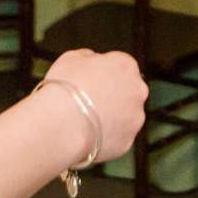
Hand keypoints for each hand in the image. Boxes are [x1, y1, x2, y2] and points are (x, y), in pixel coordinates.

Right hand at [41, 49, 147, 163]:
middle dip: (111, 95)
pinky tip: (88, 135)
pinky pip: (117, 137)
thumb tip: (91, 59)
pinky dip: (106, 137)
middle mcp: (137, 90)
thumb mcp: (71, 58)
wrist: (60, 125)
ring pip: (125, 116)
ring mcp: (135, 118)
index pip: (120, 65)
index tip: (91, 81)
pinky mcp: (128, 141)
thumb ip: (88, 56)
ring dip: (111, 117)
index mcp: (126, 65)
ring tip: (85, 121)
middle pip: (127, 91)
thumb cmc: (64, 90)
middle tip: (88, 102)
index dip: (103, 73)